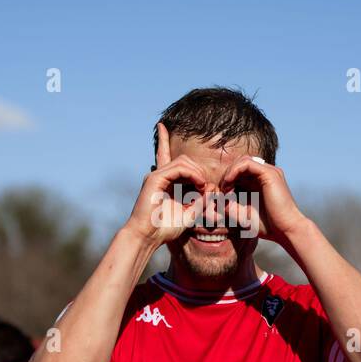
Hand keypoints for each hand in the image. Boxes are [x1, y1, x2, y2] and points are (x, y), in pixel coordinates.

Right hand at [124, 124, 206, 246]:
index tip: (161, 124)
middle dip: (199, 171)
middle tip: (207, 189)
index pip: (164, 154)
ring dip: (197, 173)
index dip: (162, 139)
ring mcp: (156, 175)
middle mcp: (159, 175)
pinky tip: (198, 185)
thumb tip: (212, 190)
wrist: (147, 236)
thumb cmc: (164, 228)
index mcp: (164, 181)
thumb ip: (200, 202)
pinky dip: (192, 175)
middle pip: (184, 160)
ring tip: (203, 188)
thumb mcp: (189, 214)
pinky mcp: (155, 179)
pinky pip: (178, 168)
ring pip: (183, 161)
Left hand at [219, 154, 306, 248]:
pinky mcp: (270, 173)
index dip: (227, 180)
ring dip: (230, 172)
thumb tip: (217, 198)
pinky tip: (228, 184)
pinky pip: (247, 163)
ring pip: (243, 160)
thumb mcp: (243, 215)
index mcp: (261, 182)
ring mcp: (269, 172)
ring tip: (225, 188)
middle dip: (227, 175)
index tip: (221, 195)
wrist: (286, 230)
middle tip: (222, 191)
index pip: (240, 171)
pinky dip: (234, 171)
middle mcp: (266, 174)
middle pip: (240, 163)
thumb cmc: (267, 226)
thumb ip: (231, 205)